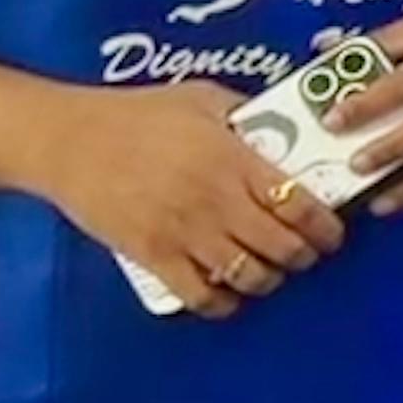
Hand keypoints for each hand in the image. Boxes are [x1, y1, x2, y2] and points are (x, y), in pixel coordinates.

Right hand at [41, 78, 346, 318]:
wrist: (69, 141)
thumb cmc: (136, 114)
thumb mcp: (201, 98)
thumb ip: (246, 114)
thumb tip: (284, 126)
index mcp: (233, 160)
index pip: (299, 203)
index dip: (326, 227)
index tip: (333, 233)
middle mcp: (216, 201)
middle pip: (282, 247)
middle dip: (304, 256)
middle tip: (305, 253)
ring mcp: (184, 232)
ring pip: (248, 276)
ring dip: (268, 280)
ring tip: (269, 271)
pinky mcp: (152, 255)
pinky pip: (199, 295)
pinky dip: (222, 303)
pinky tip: (227, 294)